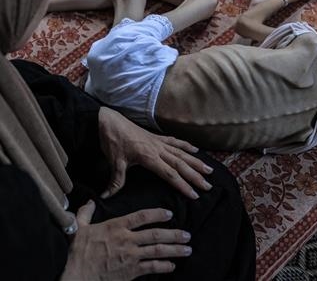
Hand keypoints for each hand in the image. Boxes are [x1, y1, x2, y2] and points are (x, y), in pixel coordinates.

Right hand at [60, 201, 191, 280]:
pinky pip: (152, 268)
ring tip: (187, 249)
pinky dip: (164, 266)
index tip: (169, 214)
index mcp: (116, 226)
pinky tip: (172, 266)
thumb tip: (90, 202)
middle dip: (174, 234)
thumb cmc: (77, 252)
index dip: (157, 214)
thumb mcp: (79, 228)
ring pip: (158, 250)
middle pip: (156, 234)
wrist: (77, 274)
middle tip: (187, 235)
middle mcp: (127, 239)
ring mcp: (130, 256)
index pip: (141, 216)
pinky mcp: (131, 271)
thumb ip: (86, 213)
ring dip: (175, 250)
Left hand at [97, 107, 212, 198]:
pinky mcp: (156, 137)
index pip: (170, 174)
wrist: (109, 120)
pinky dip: (186, 146)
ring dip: (196, 162)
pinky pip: (175, 141)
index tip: (194, 195)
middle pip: (181, 164)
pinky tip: (195, 150)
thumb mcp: (114, 161)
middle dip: (195, 176)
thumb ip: (115, 180)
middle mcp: (157, 149)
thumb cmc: (112, 140)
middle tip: (208, 186)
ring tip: (209, 170)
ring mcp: (158, 142)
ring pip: (182, 153)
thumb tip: (107, 196)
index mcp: (149, 157)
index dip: (183, 185)